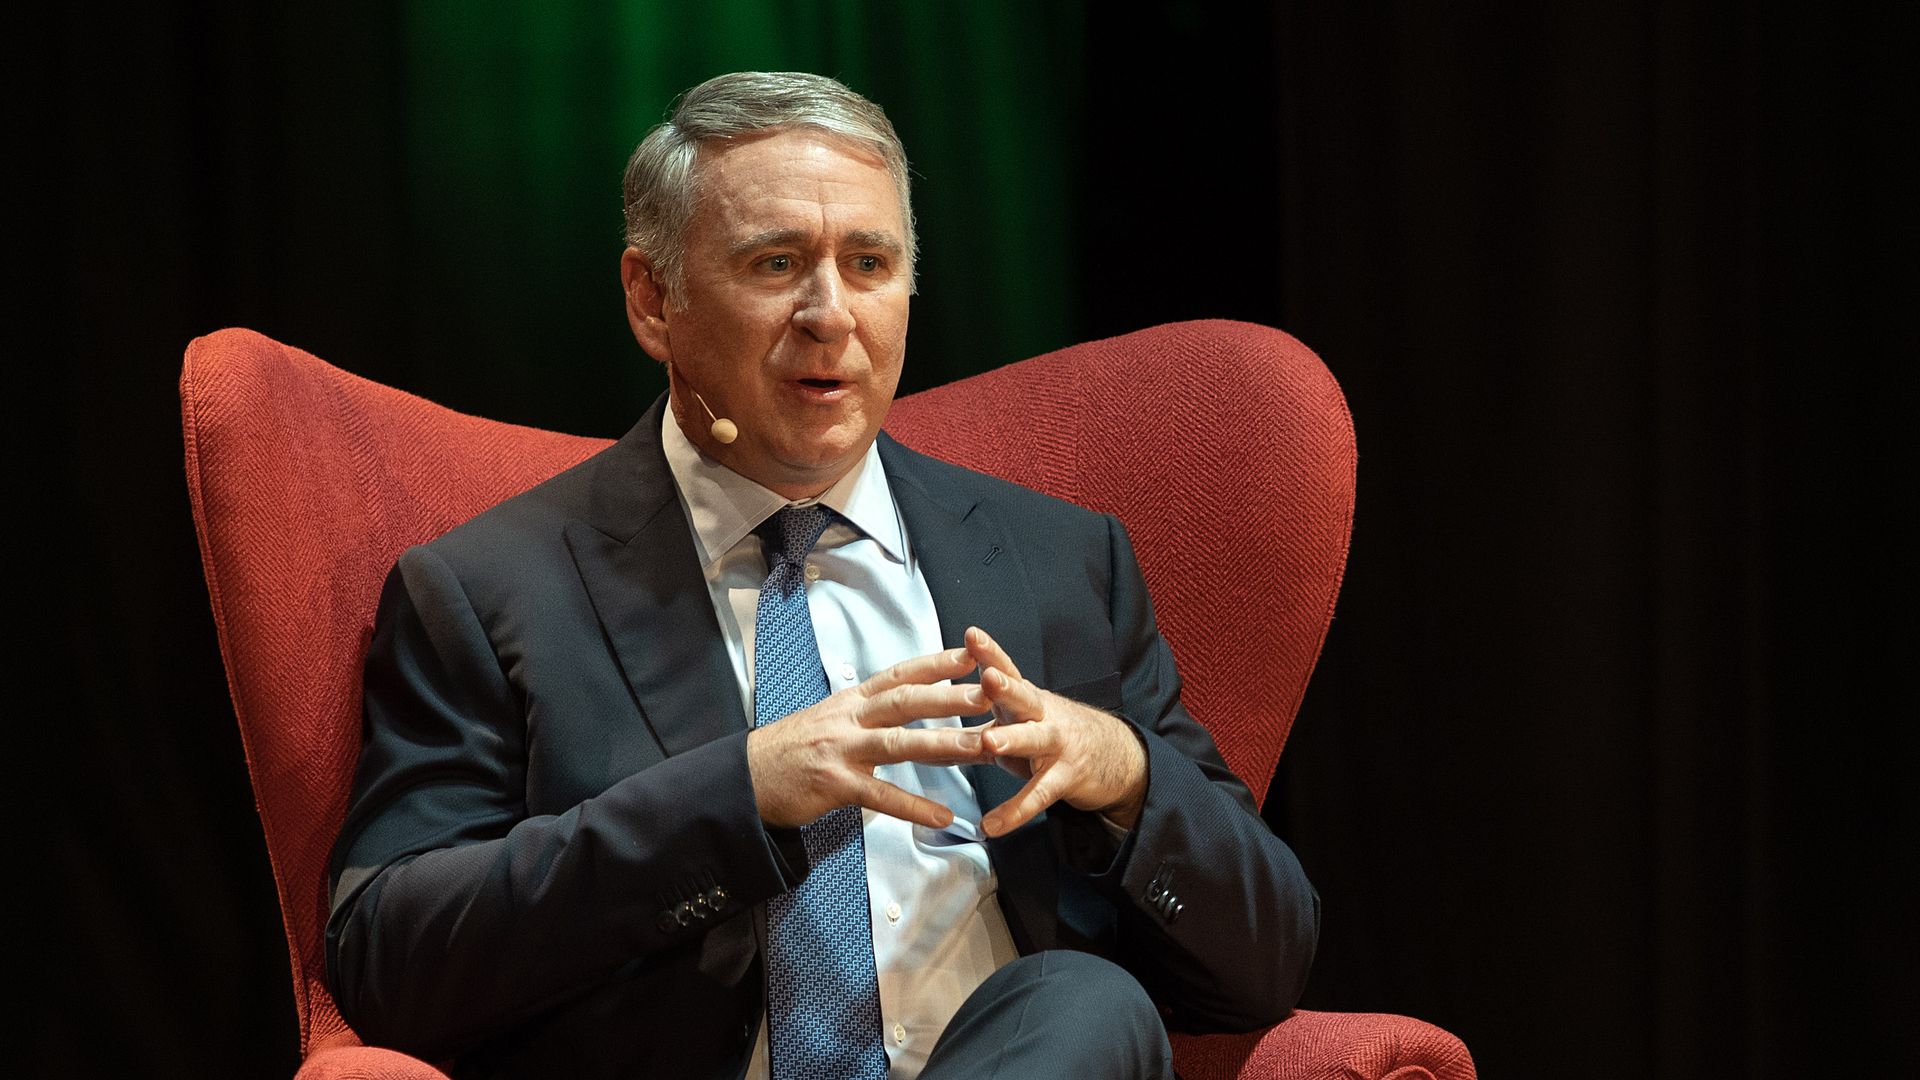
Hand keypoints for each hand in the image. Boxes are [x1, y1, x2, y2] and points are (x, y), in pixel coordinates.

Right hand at [747, 647, 992, 829]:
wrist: (747, 777)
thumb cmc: (792, 749)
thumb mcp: (830, 718)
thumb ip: (867, 712)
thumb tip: (902, 703)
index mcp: (852, 701)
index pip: (900, 675)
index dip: (937, 663)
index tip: (972, 654)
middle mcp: (849, 719)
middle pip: (906, 702)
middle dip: (949, 697)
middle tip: (989, 694)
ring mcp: (842, 751)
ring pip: (900, 744)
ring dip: (945, 745)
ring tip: (983, 748)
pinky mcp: (835, 785)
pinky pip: (881, 796)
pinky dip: (914, 806)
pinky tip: (944, 816)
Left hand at [965, 626, 1148, 836]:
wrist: (1114, 755)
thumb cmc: (1054, 733)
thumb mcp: (1022, 719)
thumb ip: (984, 717)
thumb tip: (937, 720)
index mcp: (1026, 699)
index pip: (1008, 670)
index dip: (990, 653)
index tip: (971, 635)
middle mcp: (1043, 715)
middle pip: (1024, 698)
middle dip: (1005, 688)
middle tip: (988, 679)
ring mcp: (1057, 745)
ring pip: (1035, 740)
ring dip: (1012, 740)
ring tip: (989, 742)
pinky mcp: (1066, 778)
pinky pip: (1038, 795)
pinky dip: (1014, 811)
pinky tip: (991, 825)